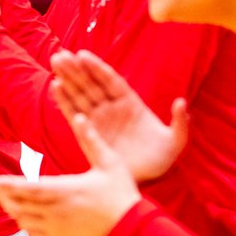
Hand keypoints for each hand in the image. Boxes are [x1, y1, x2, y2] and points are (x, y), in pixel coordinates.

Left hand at [0, 113, 141, 235]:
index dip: (3, 185)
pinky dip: (22, 221)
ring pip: (22, 218)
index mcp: (64, 190)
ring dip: (9, 206)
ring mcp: (56, 227)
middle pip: (17, 203)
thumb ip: (92, 139)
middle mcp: (55, 211)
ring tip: (0, 193)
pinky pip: (33, 232)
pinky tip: (19, 212)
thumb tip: (80, 115)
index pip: (25, 188)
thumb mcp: (110, 162)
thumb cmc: (123, 196)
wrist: (132, 234)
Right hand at [49, 50, 188, 180]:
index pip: (111, 81)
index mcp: (130, 104)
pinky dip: (64, 101)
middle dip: (76, 69)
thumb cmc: (161, 160)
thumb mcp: (176, 142)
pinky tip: (55, 87)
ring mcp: (98, 120)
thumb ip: (180, 123)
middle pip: (91, 84)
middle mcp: (111, 108)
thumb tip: (181, 102)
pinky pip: (73, 114)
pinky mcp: (88, 133)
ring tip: (55, 61)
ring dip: (67, 79)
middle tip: (61, 54)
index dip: (97, 68)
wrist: (144, 181)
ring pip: (80, 95)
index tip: (82, 54)